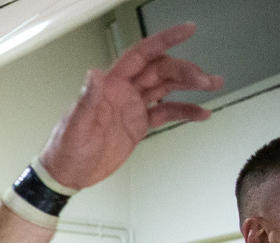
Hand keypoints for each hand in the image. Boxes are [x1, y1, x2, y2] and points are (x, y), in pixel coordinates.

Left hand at [39, 22, 222, 189]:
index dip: (163, 40)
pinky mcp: (138, 125)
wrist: (67, 175)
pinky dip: (185, 111)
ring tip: (213, 84)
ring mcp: (132, 108)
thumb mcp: (76, 126)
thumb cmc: (66, 149)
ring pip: (167, 87)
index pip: (141, 55)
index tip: (186, 30)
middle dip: (185, 71)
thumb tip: (94, 74)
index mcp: (110, 86)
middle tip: (204, 79)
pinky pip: (166, 112)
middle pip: (161, 71)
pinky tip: (201, 113)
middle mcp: (124, 92)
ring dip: (191, 85)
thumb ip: (87, 100)